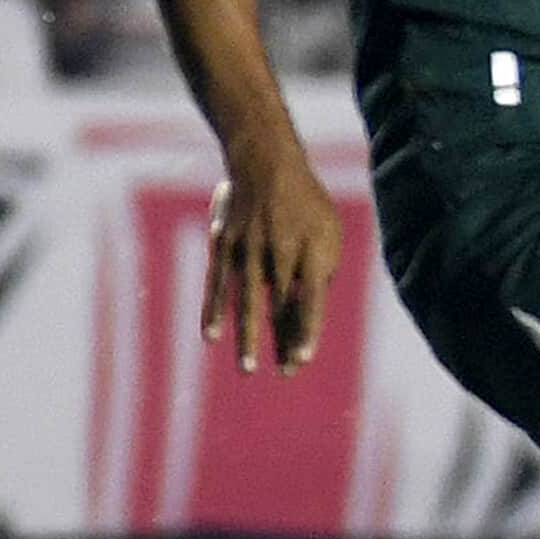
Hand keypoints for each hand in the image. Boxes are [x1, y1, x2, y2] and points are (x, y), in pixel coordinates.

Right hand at [203, 135, 341, 375]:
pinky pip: (217, 284)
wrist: (268, 164)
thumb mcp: (328, 233)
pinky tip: (211, 337)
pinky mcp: (225, 246)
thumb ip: (321, 272)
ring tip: (249, 369)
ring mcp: (250, 249)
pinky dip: (214, 311)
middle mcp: (281, 252)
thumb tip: (309, 312)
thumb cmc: (306, 205)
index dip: (307, 329)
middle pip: (281, 306)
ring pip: (248, 301)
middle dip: (283, 341)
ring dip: (248, 337)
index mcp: (313, 251)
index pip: (312, 299)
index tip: (304, 358)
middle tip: (285, 374)